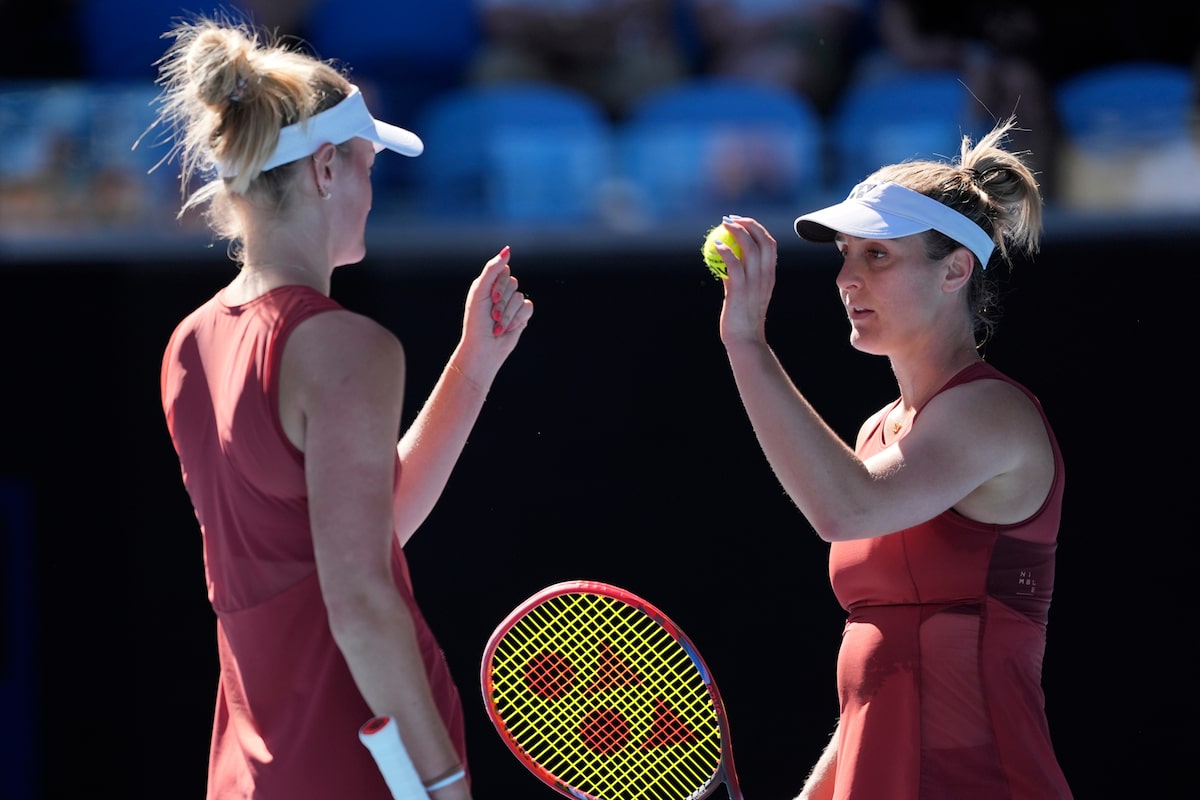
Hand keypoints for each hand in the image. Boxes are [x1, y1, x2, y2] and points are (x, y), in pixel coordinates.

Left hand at [454, 245, 533, 379]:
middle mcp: (501, 291)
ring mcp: (512, 303)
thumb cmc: (476, 321)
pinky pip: (528, 307)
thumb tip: (508, 250)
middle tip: (492, 315)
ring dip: (507, 315)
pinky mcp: (522, 316)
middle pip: (514, 284)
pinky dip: (517, 319)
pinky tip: (508, 328)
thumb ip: (492, 269)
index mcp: (489, 283)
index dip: (499, 285)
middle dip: (502, 302)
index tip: (490, 298)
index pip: (504, 271)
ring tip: (497, 325)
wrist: (483, 348)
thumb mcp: (480, 291)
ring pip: (520, 298)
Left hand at [717, 215, 777, 347]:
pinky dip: (725, 251)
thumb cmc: (742, 319)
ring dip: (737, 232)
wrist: (745, 340)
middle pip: (764, 241)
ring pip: (751, 249)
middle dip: (750, 224)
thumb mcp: (746, 293)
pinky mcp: (740, 291)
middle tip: (731, 219)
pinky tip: (715, 246)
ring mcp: (754, 283)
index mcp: (769, 276)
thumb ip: (740, 277)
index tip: (742, 222)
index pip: (770, 245)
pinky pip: (733, 265)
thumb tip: (727, 261)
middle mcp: (765, 277)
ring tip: (724, 224)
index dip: (758, 229)